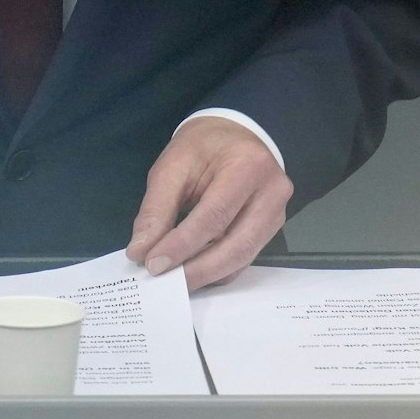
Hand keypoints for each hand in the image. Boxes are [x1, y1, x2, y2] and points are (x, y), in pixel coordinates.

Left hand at [125, 117, 293, 290]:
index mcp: (248, 166)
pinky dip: (218, 270)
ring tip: (175, 281)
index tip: (153, 264)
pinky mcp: (272, 228)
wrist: (234, 135)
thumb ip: (156, 209)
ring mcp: (278, 212)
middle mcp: (273, 192)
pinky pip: (245, 258)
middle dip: (197, 269)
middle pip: (237, 244)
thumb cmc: (202, 146)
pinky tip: (193, 272)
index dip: (183, 244)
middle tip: (165, 283)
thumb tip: (141, 251)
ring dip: (207, 274)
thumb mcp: (172, 166)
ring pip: (243, 257)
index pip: (215, 215)